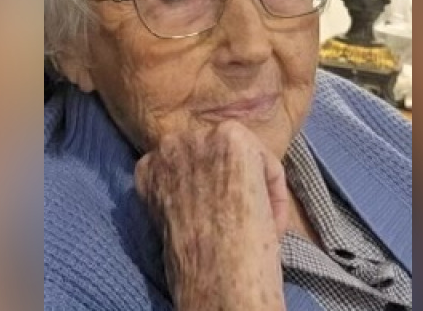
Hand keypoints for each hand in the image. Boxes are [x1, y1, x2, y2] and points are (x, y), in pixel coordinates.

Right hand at [135, 121, 287, 310]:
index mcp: (149, 169)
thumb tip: (218, 184)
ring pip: (246, 159)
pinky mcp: (231, 138)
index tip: (223, 223)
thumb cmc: (199, 269)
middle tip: (245, 225)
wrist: (218, 283)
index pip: (193, 166)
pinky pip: (267, 162)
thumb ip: (186, 194)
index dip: (213, 196)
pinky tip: (265, 223)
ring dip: (257, 191)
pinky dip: (274, 193)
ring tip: (255, 227)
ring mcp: (198, 139)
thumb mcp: (176, 223)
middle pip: (220, 158)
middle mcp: (167, 146)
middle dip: (236, 187)